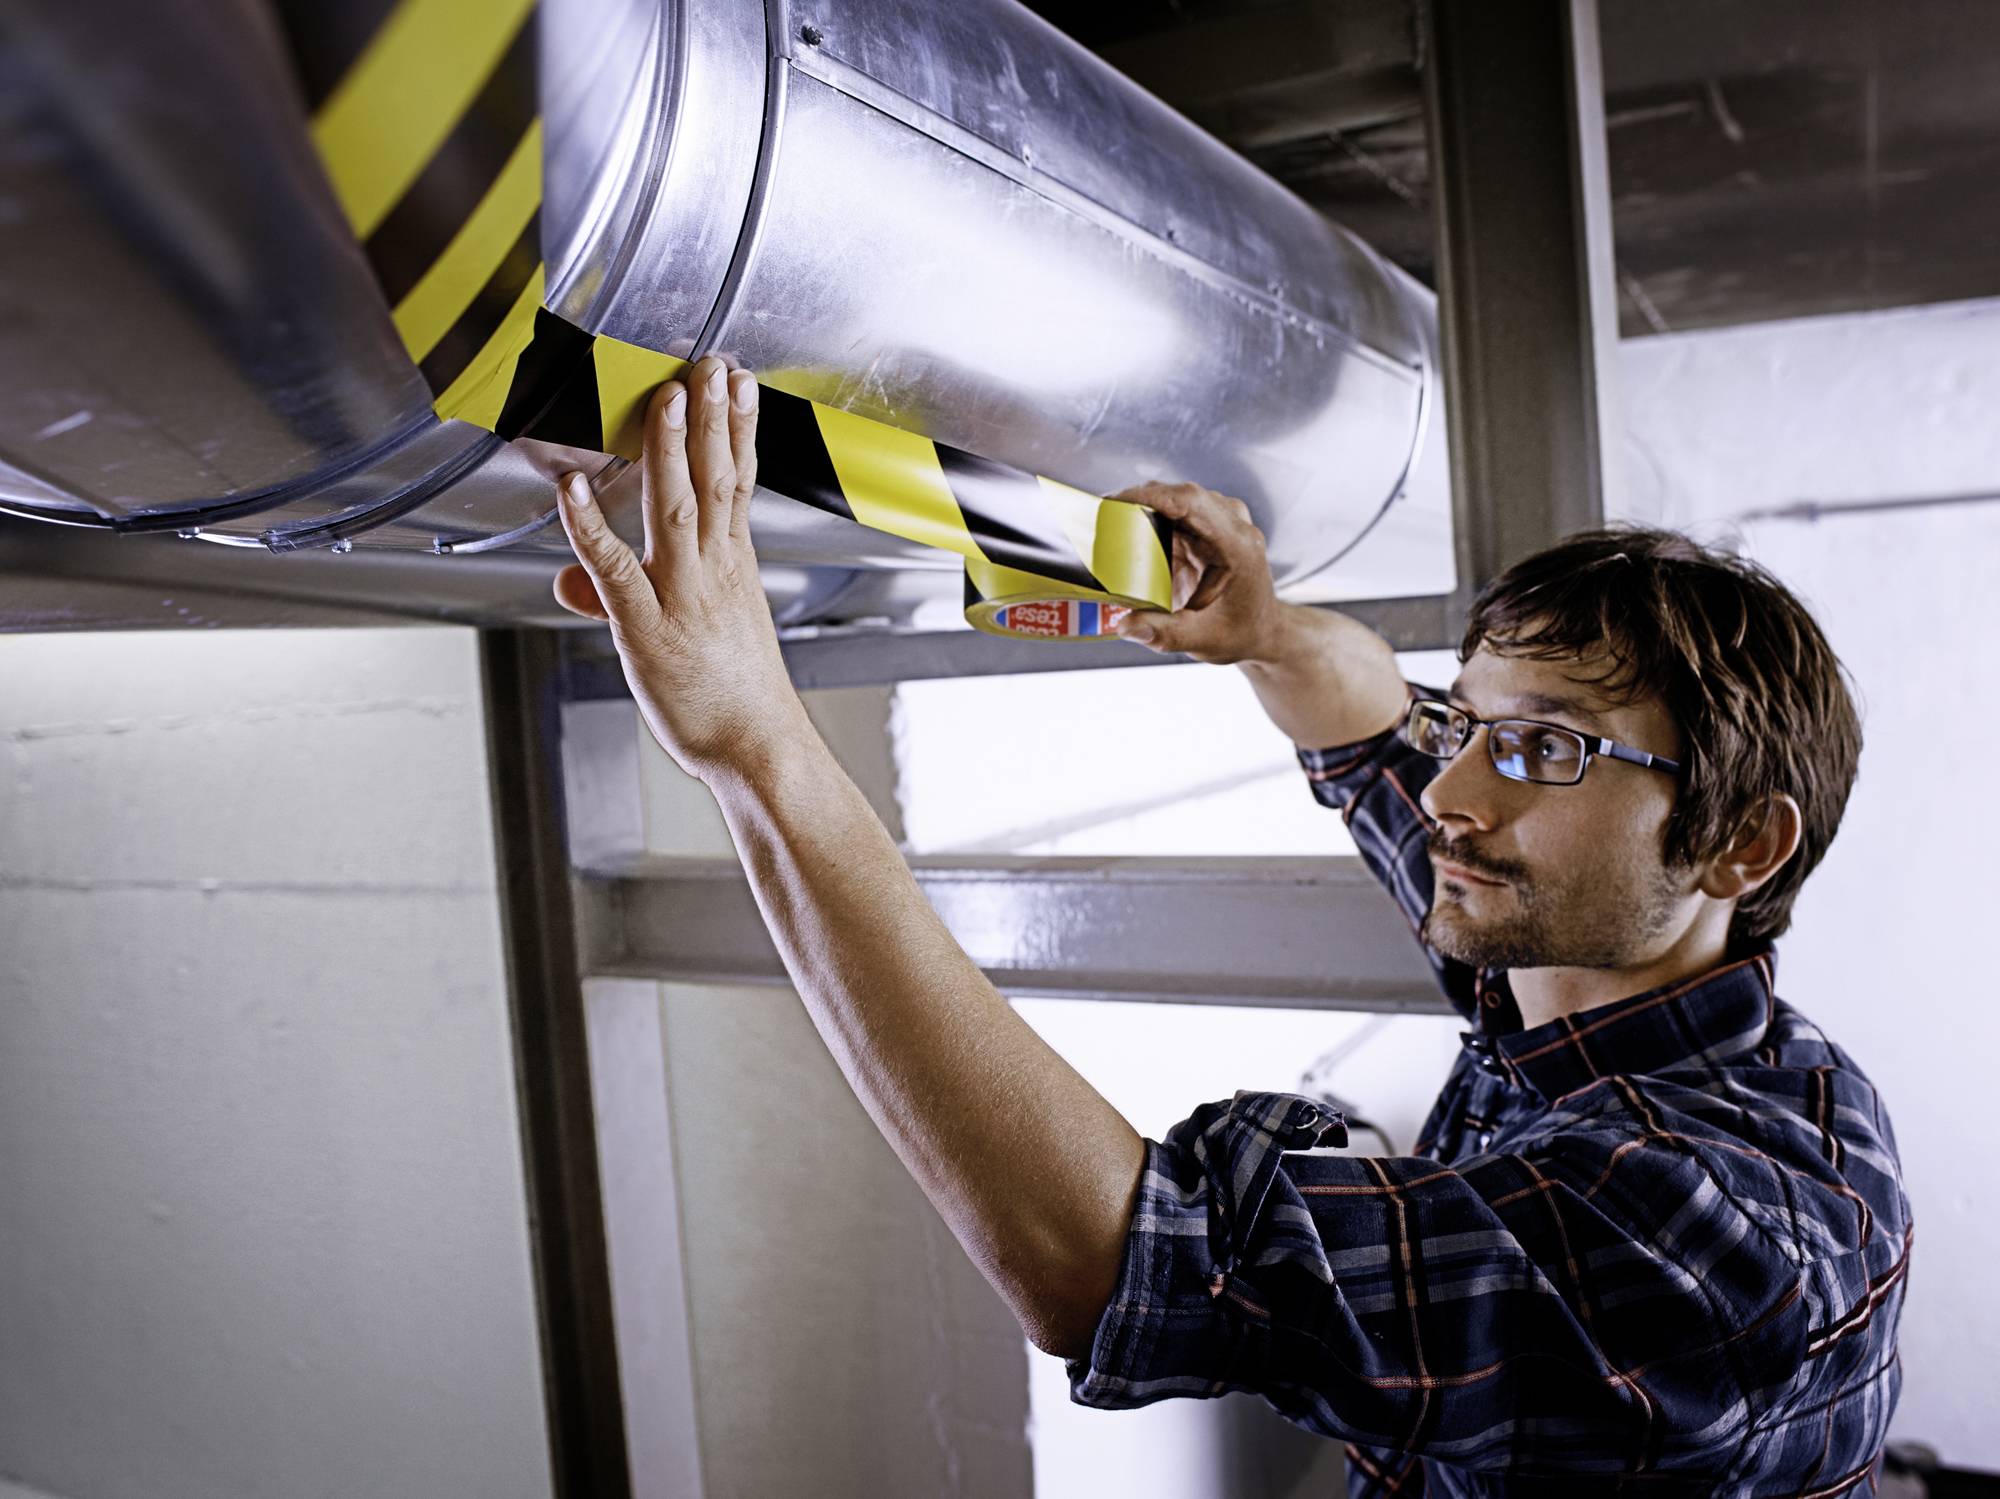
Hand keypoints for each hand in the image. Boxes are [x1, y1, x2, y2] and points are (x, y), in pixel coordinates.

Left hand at [552, 355, 810, 780]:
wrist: (759, 749)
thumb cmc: (730, 699)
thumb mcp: (693, 636)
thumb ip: (627, 593)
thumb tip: (575, 578)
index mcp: (731, 567)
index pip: (737, 482)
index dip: (737, 428)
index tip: (739, 385)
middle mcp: (711, 571)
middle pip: (714, 479)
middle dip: (712, 418)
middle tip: (713, 366)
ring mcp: (681, 595)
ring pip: (675, 507)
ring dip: (669, 448)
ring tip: (668, 397)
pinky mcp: (646, 628)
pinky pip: (615, 569)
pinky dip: (590, 528)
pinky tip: (573, 491)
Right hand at [1107, 481, 1284, 664]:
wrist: (1259, 630)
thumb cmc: (1239, 632)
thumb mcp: (1204, 640)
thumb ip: (1165, 633)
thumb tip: (1126, 626)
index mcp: (1238, 544)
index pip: (1194, 503)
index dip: (1154, 496)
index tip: (1118, 502)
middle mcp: (1232, 524)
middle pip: (1179, 496)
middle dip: (1137, 503)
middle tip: (1100, 519)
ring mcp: (1218, 521)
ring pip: (1171, 500)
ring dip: (1139, 512)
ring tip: (1109, 531)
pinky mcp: (1202, 526)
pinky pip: (1170, 512)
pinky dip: (1146, 521)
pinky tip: (1126, 538)